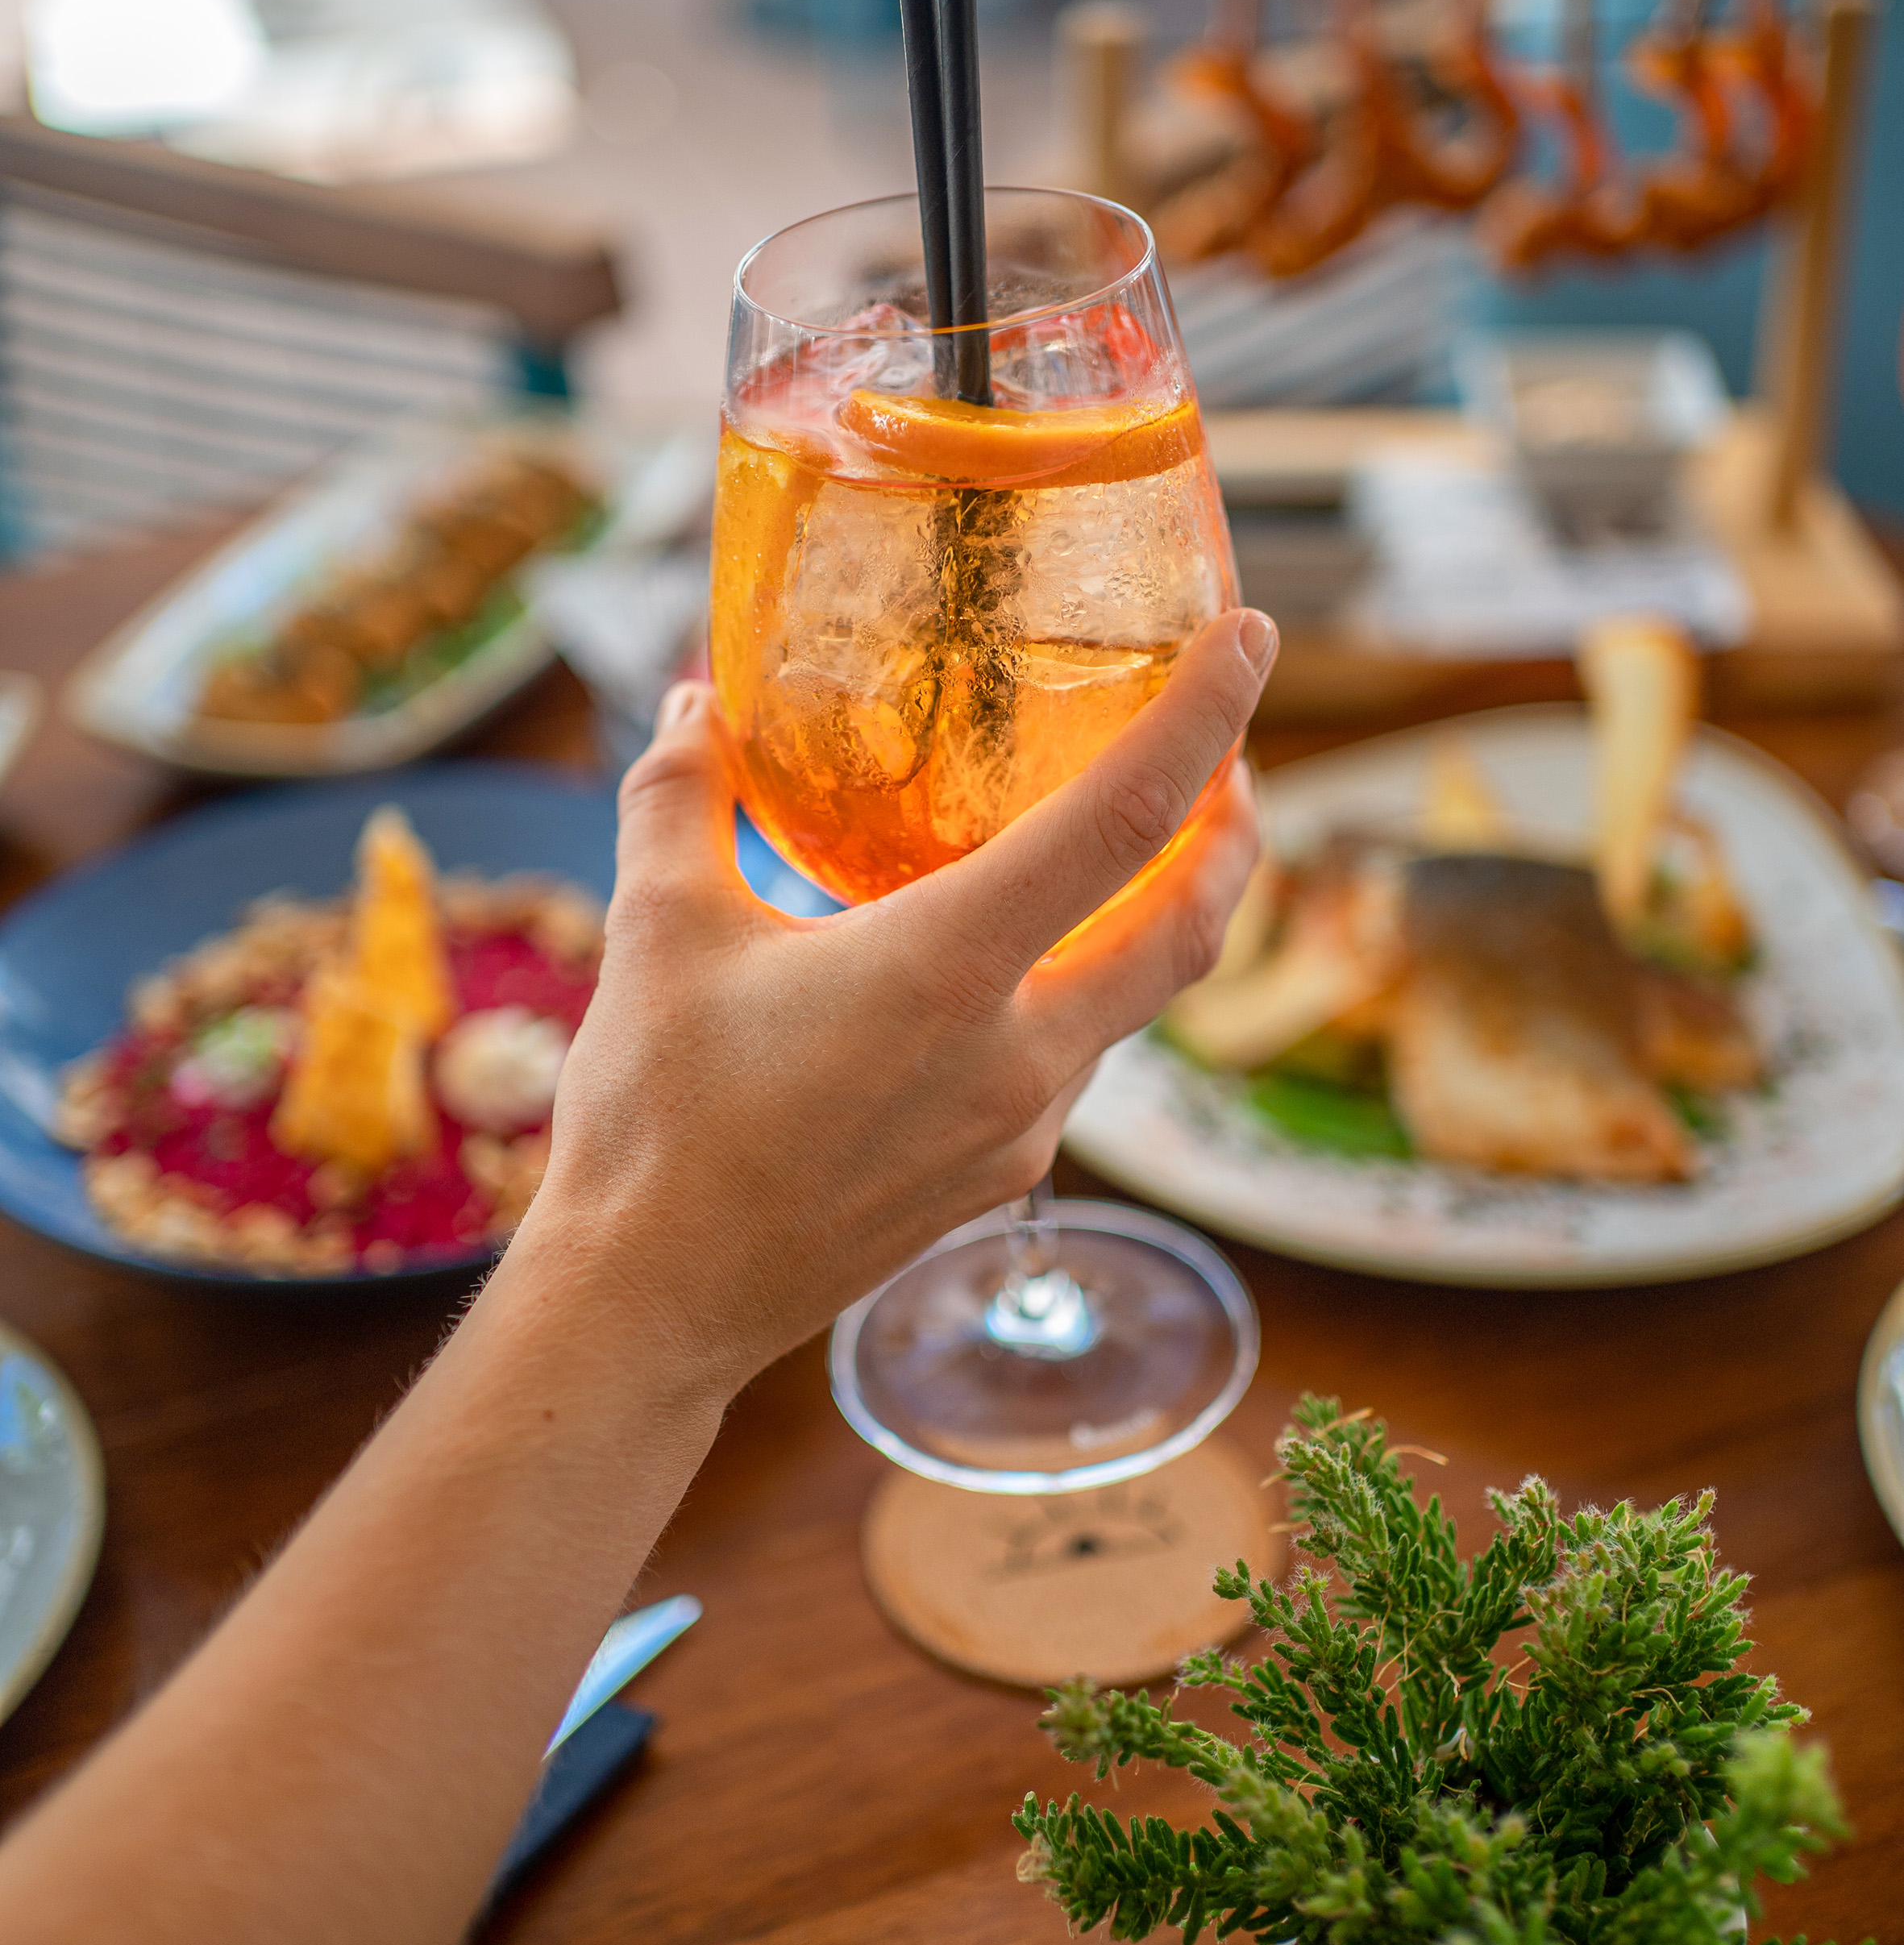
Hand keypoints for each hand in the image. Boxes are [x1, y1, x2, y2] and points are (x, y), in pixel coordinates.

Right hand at [532, 607, 1275, 1397]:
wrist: (651, 1306)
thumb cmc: (653, 1121)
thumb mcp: (655, 928)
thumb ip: (682, 793)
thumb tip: (690, 698)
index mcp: (950, 970)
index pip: (1125, 820)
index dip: (1204, 718)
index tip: (1249, 639)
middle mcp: (1017, 1056)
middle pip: (1186, 928)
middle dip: (1232, 833)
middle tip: (1231, 760)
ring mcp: (1018, 1130)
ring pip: (1129, 1002)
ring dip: (1149, 916)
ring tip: (1116, 848)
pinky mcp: (993, 1178)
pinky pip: (1070, 1062)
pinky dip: (1077, 989)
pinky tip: (1011, 963)